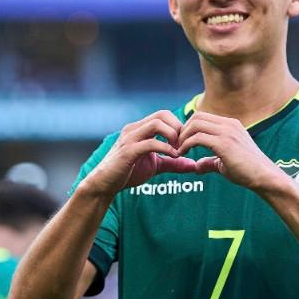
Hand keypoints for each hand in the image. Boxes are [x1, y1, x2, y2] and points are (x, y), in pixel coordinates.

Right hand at [80, 111, 207, 198]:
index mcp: (140, 128)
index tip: (185, 143)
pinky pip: (150, 143)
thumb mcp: (155, 166)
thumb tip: (193, 165)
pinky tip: (173, 156)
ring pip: (156, 124)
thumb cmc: (128, 173)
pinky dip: (166, 148)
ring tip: (179, 151)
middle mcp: (134, 129)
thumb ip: (173, 163)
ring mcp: (130, 138)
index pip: (164, 114)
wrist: (105, 184)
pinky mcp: (128, 151)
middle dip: (178, 128)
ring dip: (173, 135)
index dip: (178, 126)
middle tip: (184, 145)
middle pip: (162, 114)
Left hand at [175, 113, 284, 192]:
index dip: (188, 128)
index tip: (182, 143)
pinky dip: (186, 145)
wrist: (265, 177)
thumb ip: (210, 162)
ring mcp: (227, 132)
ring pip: (195, 124)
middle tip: (177, 145)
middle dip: (183, 130)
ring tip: (178, 150)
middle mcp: (229, 125)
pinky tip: (182, 155)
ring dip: (183, 137)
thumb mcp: (225, 163)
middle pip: (196, 117)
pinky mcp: (224, 144)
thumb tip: (196, 167)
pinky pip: (197, 138)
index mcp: (230, 125)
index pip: (202, 117)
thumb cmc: (248, 172)